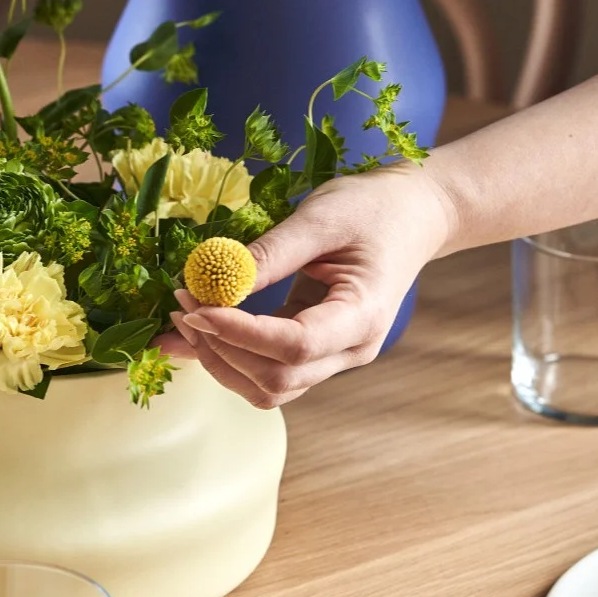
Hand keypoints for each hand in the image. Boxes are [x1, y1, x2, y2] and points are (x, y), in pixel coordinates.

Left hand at [163, 167, 453, 407]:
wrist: (414, 216)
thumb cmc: (374, 208)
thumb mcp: (321, 217)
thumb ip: (270, 253)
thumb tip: (214, 280)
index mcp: (364, 316)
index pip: (294, 345)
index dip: (239, 332)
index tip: (195, 307)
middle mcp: (352, 350)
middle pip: (277, 379)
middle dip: (221, 348)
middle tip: (183, 303)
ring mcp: (336, 357)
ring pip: (269, 388)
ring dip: (221, 361)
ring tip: (185, 316)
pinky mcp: (317, 351)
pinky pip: (269, 371)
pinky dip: (231, 357)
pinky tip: (198, 331)